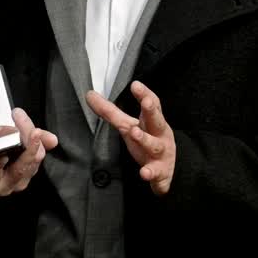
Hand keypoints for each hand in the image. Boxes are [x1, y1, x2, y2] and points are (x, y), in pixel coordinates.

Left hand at [0, 108, 58, 197]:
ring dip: (15, 149)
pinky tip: (0, 157)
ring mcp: (4, 186)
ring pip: (19, 170)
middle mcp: (19, 179)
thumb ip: (26, 136)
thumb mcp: (6, 140)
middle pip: (32, 159)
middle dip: (26, 137)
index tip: (21, 116)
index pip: (39, 150)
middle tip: (17, 118)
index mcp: (26, 166)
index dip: (34, 134)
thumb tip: (53, 140)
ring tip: (13, 134)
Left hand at [86, 81, 175, 195]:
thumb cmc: (148, 140)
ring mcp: (160, 153)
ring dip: (146, 140)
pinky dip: (151, 173)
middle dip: (151, 111)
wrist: (169, 169)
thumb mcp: (128, 125)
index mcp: (151, 121)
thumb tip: (89, 94)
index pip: (151, 104)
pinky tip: (144, 173)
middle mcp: (159, 135)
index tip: (135, 84)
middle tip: (146, 102)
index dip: (144, 94)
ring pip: (155, 146)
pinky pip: (156, 173)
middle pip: (156, 121)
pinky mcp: (160, 172)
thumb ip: (110, 111)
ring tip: (135, 133)